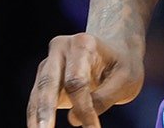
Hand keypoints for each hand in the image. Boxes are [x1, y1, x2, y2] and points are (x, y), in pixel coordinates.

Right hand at [27, 33, 143, 127]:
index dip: (83, 108)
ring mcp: (49, 64)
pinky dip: (37, 118)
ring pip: (39, 94)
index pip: (77, 81)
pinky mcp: (44, 80)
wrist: (119, 49)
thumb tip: (73, 120)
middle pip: (48, 83)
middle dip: (45, 111)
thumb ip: (102, 99)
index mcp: (83, 44)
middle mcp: (60, 50)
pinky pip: (37, 101)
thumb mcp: (125, 80)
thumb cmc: (124, 65)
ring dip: (37, 118)